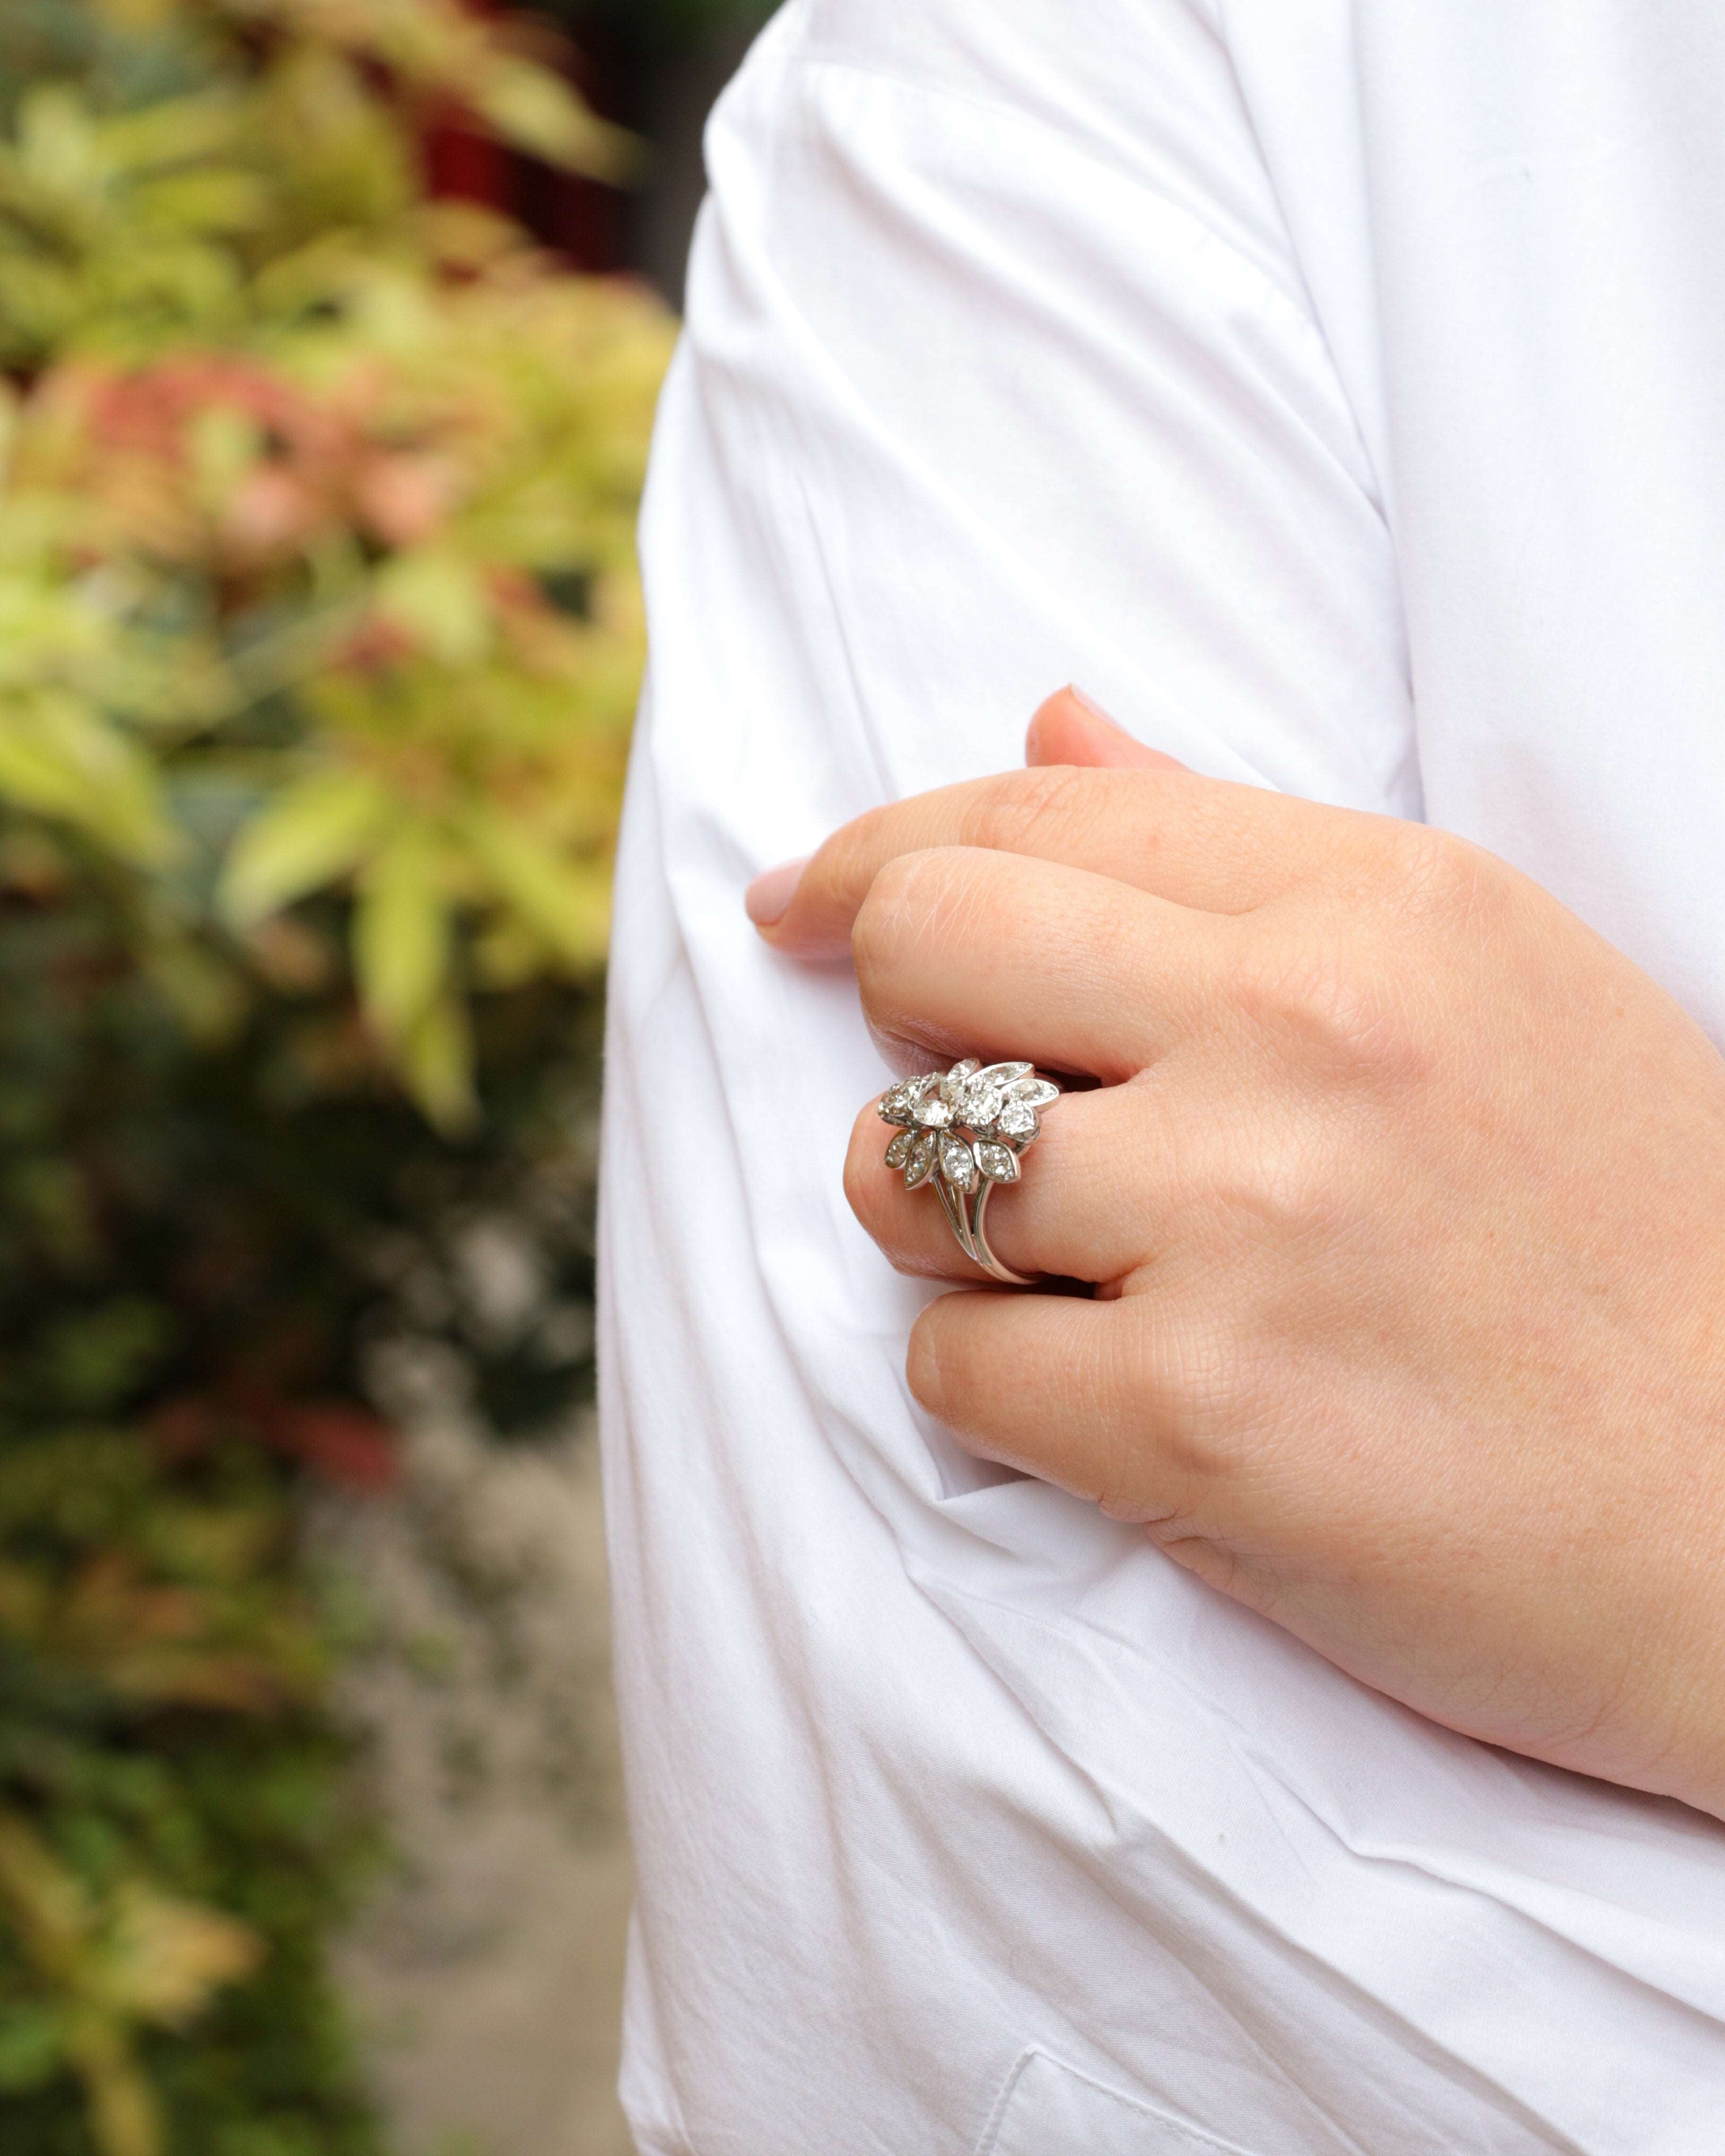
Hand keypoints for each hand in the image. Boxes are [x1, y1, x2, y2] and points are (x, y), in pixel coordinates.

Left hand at [748, 689, 1724, 1817]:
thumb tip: (1048, 727)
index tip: (802, 904)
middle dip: (896, 1020)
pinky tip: (1114, 1404)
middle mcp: (1306, 1032)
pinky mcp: (1195, 1419)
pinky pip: (945, 1364)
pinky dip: (994, 1388)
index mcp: (1383, 903)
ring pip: (900, 1170)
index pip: (1033, 813)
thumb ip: (1244, 856)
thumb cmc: (1635, 1251)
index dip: (877, 854)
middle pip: (927, 947)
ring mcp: (1244, 1224)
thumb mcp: (1488, 987)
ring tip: (1071, 1270)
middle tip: (962, 1097)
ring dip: (935, 1221)